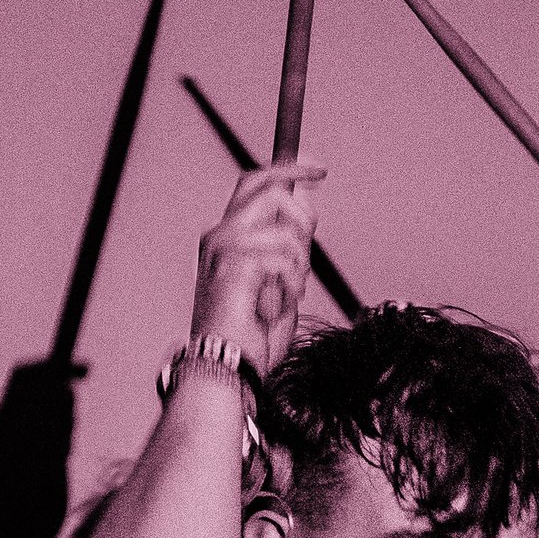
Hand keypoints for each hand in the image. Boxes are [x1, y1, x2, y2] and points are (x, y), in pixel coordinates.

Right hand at [192, 160, 321, 379]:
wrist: (227, 369)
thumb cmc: (249, 336)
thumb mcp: (277, 281)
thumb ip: (289, 246)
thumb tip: (307, 211)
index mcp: (226, 238)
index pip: (255, 185)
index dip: (290, 169)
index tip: (318, 170)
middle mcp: (220, 235)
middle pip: (269, 187)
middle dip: (302, 201)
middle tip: (314, 227)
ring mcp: (225, 246)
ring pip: (287, 227)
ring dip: (300, 264)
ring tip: (288, 294)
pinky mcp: (235, 262)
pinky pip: (286, 257)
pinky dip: (292, 285)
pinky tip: (276, 305)